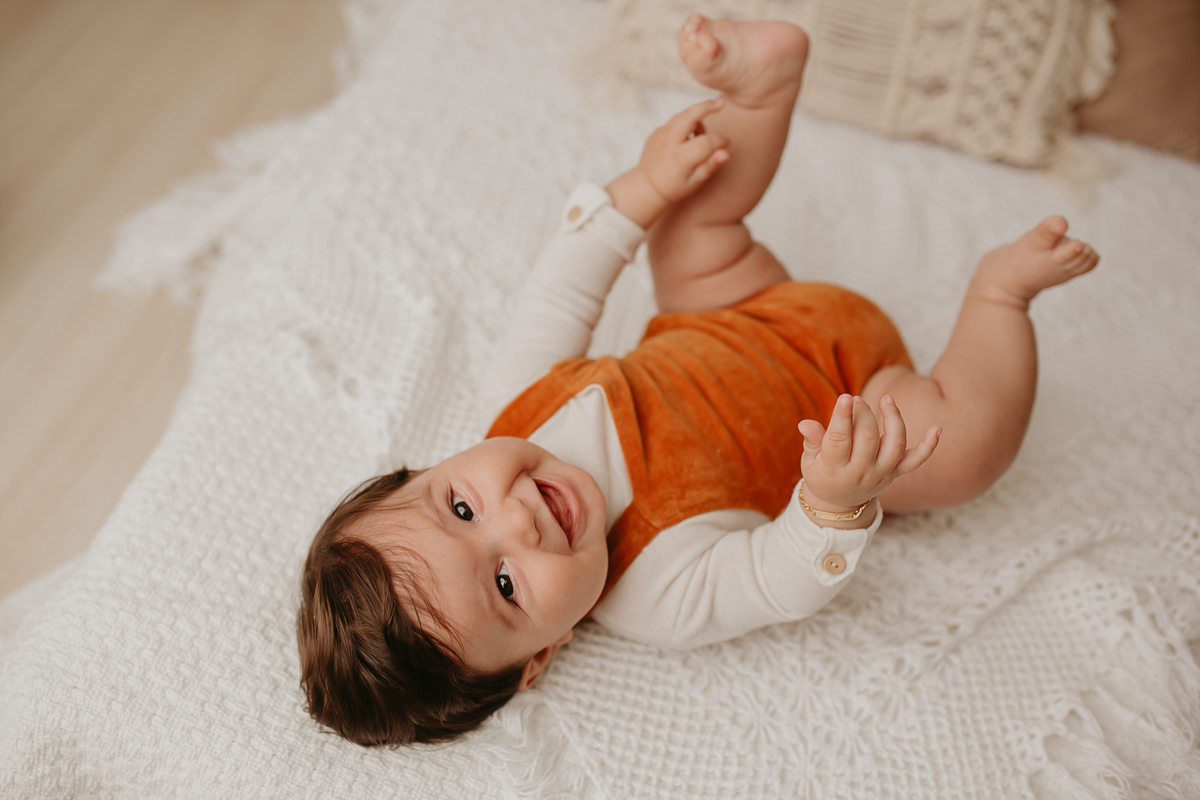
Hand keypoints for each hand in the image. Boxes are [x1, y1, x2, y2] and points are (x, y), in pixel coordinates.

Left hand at [637, 98, 728, 203]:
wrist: (647, 187)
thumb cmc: (673, 187)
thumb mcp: (694, 182)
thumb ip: (710, 166)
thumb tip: (726, 153)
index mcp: (680, 158)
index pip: (707, 141)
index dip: (720, 141)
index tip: (726, 144)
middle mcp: (669, 143)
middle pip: (690, 115)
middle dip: (706, 107)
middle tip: (720, 103)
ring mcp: (660, 135)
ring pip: (683, 115)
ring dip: (696, 117)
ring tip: (700, 135)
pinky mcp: (656, 132)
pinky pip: (675, 121)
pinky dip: (686, 124)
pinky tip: (688, 138)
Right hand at [797, 394, 939, 511]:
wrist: (840, 504)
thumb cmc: (822, 474)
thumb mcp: (809, 461)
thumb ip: (812, 442)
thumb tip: (805, 423)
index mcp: (835, 470)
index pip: (839, 440)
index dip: (842, 418)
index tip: (845, 398)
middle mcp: (862, 473)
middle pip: (868, 438)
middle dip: (864, 413)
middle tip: (856, 399)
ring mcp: (882, 473)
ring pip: (895, 444)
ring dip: (893, 419)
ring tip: (886, 399)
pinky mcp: (896, 473)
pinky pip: (916, 461)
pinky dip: (929, 446)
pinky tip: (937, 429)